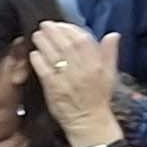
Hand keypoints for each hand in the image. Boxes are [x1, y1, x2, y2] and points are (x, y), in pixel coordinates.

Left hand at [28, 23, 123, 146]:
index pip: (83, 39)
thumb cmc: (98, 97)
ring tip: (37, 35)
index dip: (70, 29)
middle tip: (44, 25)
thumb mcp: (110, 74)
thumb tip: (112, 34)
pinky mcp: (54, 88)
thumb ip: (109, 53)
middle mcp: (83, 69)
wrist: (89, 121)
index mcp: (97, 64)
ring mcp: (68, 79)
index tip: (61, 24)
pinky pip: (44, 70)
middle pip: (66, 44)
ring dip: (44, 42)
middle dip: (54, 32)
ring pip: (54, 55)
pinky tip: (33, 53)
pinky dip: (38, 60)